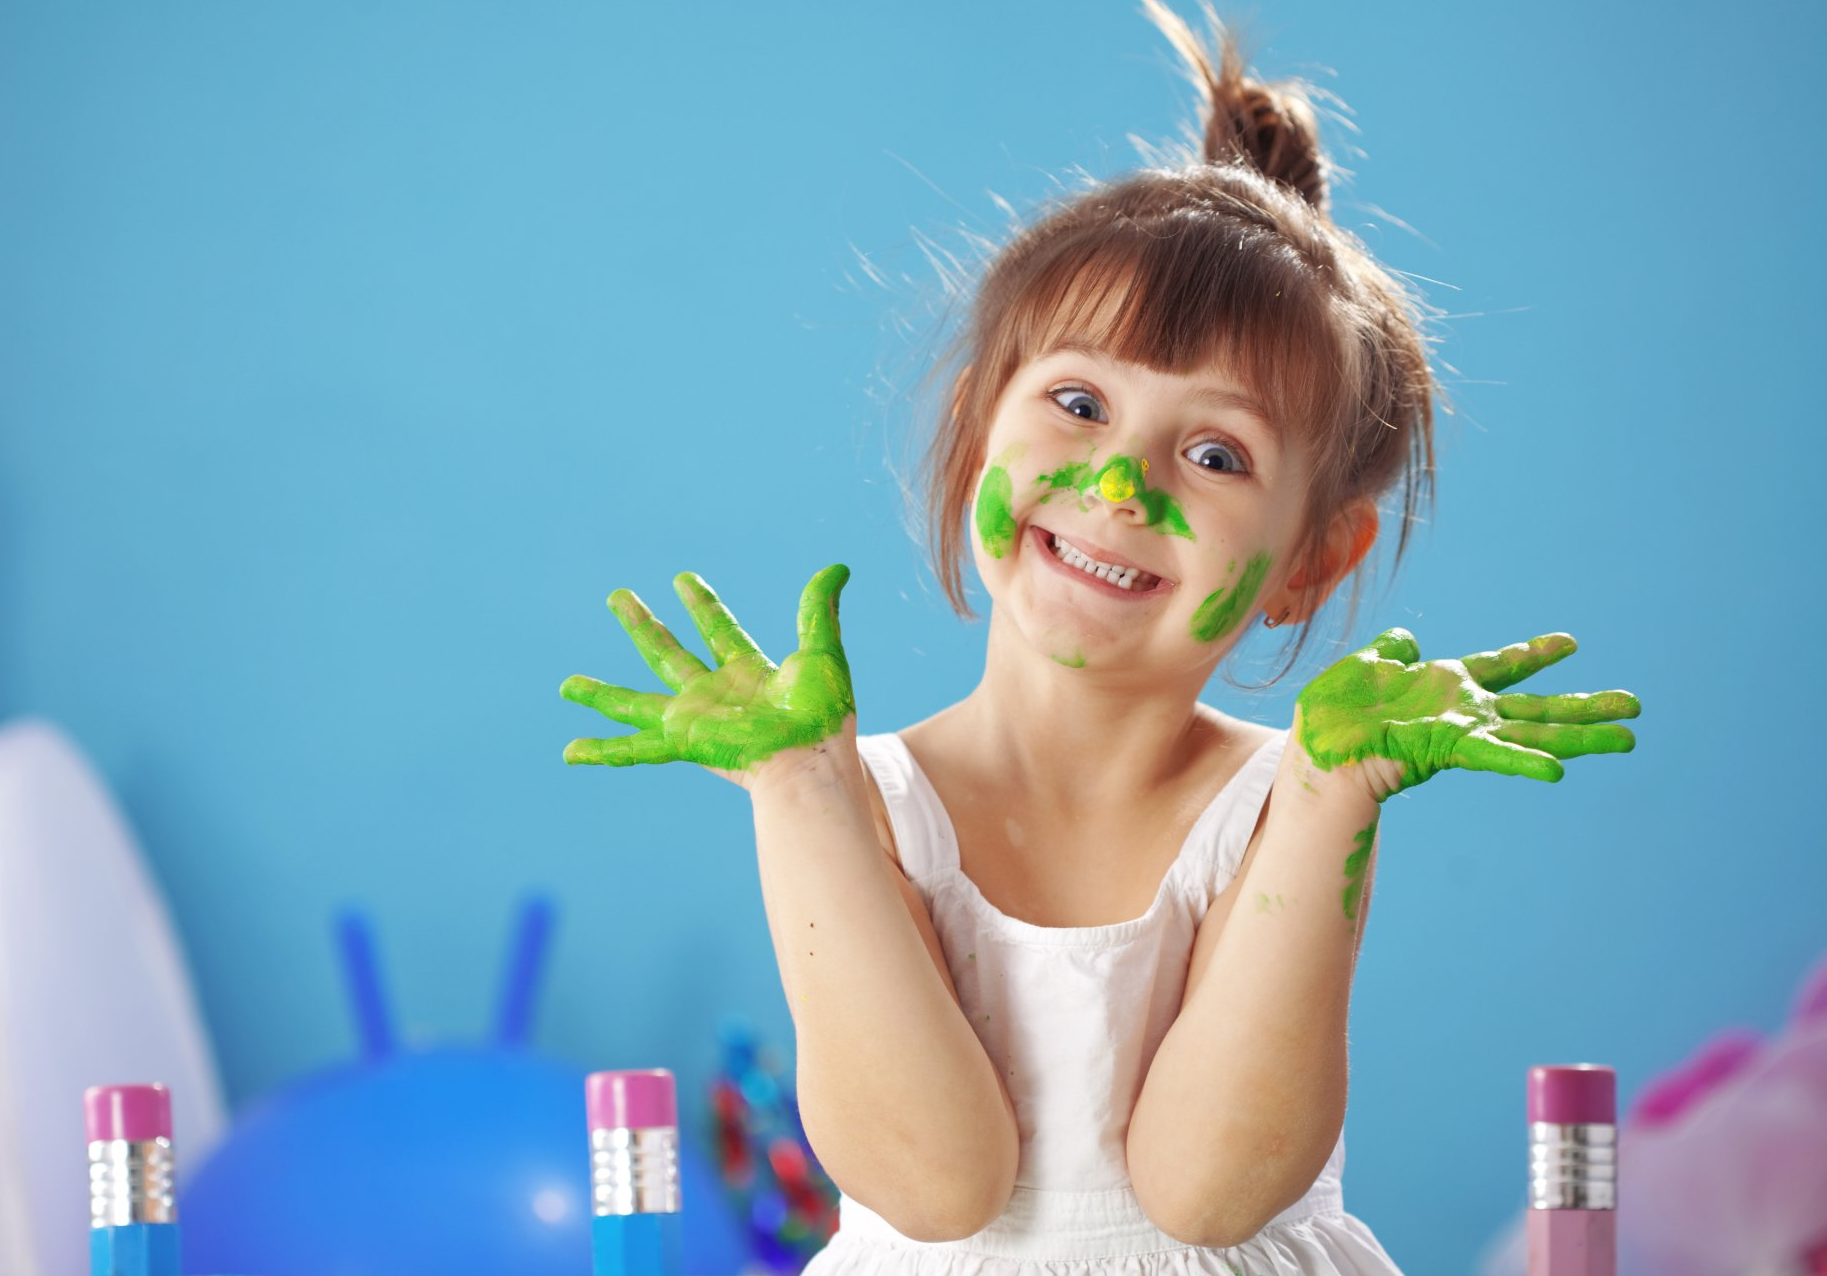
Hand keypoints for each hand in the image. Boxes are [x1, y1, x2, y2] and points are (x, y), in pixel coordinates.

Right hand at [560, 564, 854, 782]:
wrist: (812, 759)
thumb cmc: (823, 717)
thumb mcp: (822, 653)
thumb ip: (819, 610)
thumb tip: (839, 567)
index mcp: (747, 672)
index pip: (718, 628)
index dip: (700, 602)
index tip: (682, 578)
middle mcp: (714, 694)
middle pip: (667, 652)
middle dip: (642, 625)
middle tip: (617, 596)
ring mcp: (693, 718)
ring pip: (635, 701)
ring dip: (601, 693)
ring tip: (567, 685)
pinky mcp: (682, 742)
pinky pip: (634, 748)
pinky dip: (601, 751)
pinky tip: (571, 752)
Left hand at [1295, 629, 1638, 801]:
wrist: (1314, 747)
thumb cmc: (1333, 713)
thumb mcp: (1366, 667)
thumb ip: (1391, 653)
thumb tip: (1406, 640)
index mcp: (1445, 686)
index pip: (1500, 667)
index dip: (1534, 654)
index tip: (1571, 642)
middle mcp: (1463, 711)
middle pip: (1536, 708)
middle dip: (1586, 708)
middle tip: (1635, 707)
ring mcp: (1461, 732)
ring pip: (1533, 733)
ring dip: (1581, 737)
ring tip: (1628, 738)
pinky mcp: (1449, 749)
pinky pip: (1493, 755)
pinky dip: (1524, 761)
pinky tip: (1559, 769)